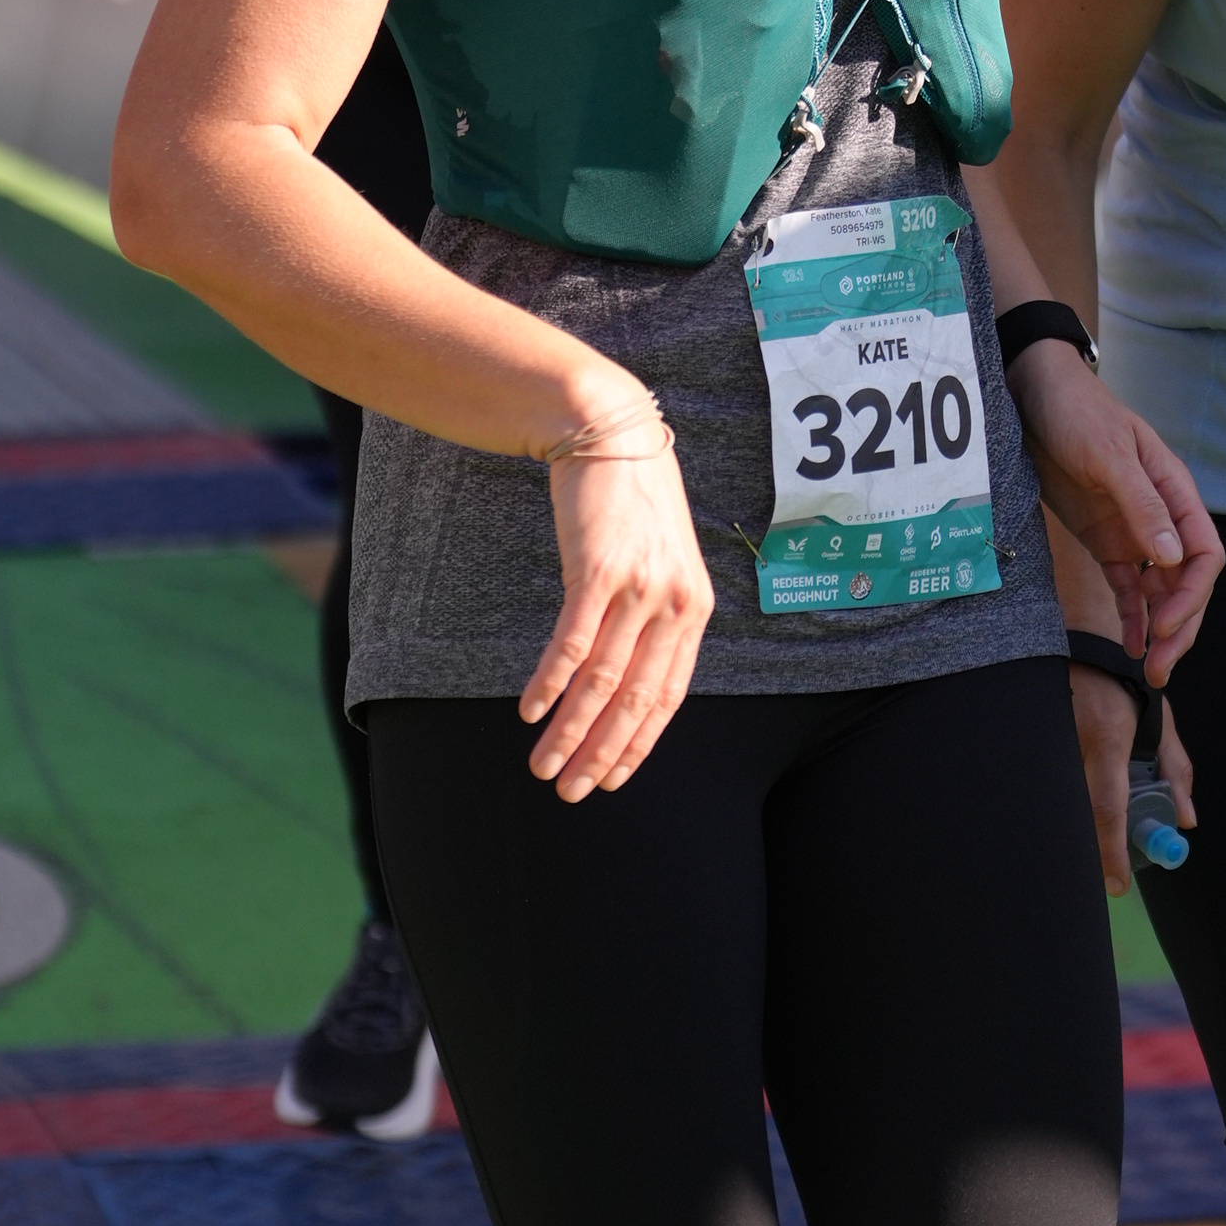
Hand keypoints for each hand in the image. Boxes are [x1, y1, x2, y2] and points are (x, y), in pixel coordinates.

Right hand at [520, 434, 714, 798]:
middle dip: (601, 754)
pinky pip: (573, 643)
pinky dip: (550, 684)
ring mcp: (639, 587)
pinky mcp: (599, 570)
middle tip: (570, 791)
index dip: (639, 745)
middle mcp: (674, 603)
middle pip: (635, 699)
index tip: (611, 780)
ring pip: (602, 680)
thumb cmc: (630, 504)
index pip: (668, 696)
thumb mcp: (660, 562)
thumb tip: (624, 677)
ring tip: (542, 765)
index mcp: (694, 609)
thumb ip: (652, 616)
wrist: (611, 434)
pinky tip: (531, 712)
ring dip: (569, 731)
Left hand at [1009, 343, 1222, 678]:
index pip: (1204, 554)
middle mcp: (1162, 516)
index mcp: (1176, 492)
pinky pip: (1129, 588)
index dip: (1192, 595)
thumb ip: (1141, 504)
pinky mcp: (1107, 541)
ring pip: (1162, 592)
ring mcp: (1135, 531)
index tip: (1165, 624)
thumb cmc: (1079, 413)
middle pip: (1187, 582)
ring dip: (1161, 631)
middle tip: (1160, 670)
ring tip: (1151, 672)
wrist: (1034, 397)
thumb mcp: (1109, 455)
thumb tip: (1170, 557)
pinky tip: (1133, 646)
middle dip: (1181, 627)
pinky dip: (1133, 618)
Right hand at [1069, 664, 1196, 894]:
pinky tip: (1071, 810)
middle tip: (1109, 873)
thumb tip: (1187, 820)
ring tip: (1095, 840)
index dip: (1112, 854)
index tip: (1119, 884)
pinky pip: (1047, 787)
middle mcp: (1072, 744)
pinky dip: (1061, 806)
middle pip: (1078, 817)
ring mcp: (1046, 742)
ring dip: (1078, 829)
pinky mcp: (1031, 741)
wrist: (1077, 641)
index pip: (1108, 810)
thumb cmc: (1123, 682)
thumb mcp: (1159, 721)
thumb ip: (1176, 771)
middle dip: (1094, 852)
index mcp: (1108, 740)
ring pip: (1059, 804)